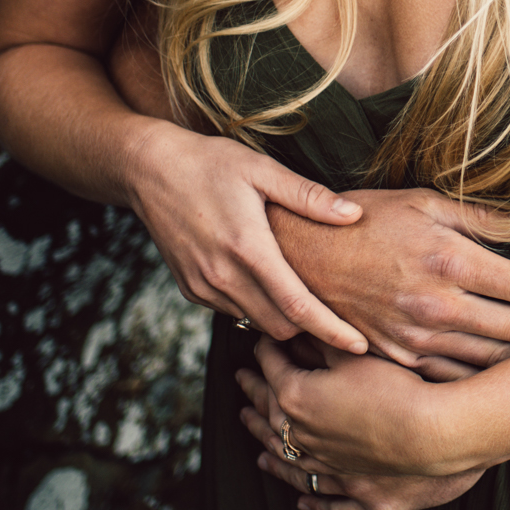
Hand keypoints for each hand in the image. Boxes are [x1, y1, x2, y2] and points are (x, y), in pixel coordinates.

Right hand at [124, 122, 369, 350]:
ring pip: (256, 323)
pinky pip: (232, 312)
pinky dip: (255, 307)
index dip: (332, 331)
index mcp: (248, 249)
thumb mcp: (263, 170)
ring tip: (305, 297)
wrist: (149, 169)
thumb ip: (308, 196)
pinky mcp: (191, 289)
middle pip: (281, 326)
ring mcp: (203, 286)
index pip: (298, 307)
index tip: (360, 346)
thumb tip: (354, 214)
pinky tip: (268, 283)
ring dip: (282, 318)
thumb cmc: (211, 163)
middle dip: (311, 327)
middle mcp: (223, 276)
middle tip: (339, 313)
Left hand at [235, 364, 485, 509]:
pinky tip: (302, 499)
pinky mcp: (358, 491)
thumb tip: (300, 326)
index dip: (265, 351)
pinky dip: (312, 498)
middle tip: (241, 381)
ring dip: (269, 449)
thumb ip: (322, 341)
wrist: (430, 433)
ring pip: (290, 461)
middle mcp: (304, 437)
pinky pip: (327, 498)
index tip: (260, 340)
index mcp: (297, 398)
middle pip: (271, 414)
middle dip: (254, 395)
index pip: (272, 368)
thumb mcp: (354, 354)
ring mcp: (329, 468)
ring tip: (255, 445)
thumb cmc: (395, 388)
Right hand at [268, 187, 509, 371]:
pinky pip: (454, 376)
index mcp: (449, 261)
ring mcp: (416, 339)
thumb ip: (480, 217)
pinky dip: (487, 378)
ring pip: (491, 362)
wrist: (299, 256)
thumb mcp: (423, 202)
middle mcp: (437, 306)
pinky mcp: (399, 359)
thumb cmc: (365, 219)